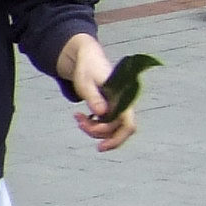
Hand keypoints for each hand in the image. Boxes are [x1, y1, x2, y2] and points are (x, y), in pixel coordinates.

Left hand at [61, 37, 135, 151]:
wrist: (87, 58)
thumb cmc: (86, 68)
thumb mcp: (85, 82)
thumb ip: (94, 97)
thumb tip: (101, 113)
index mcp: (122, 96)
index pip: (128, 123)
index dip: (117, 139)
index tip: (100, 147)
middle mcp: (124, 103)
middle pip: (117, 129)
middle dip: (97, 132)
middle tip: (79, 123)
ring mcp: (118, 106)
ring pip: (110, 128)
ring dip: (93, 129)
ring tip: (77, 118)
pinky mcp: (112, 107)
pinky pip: (105, 123)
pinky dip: (92, 125)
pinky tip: (80, 117)